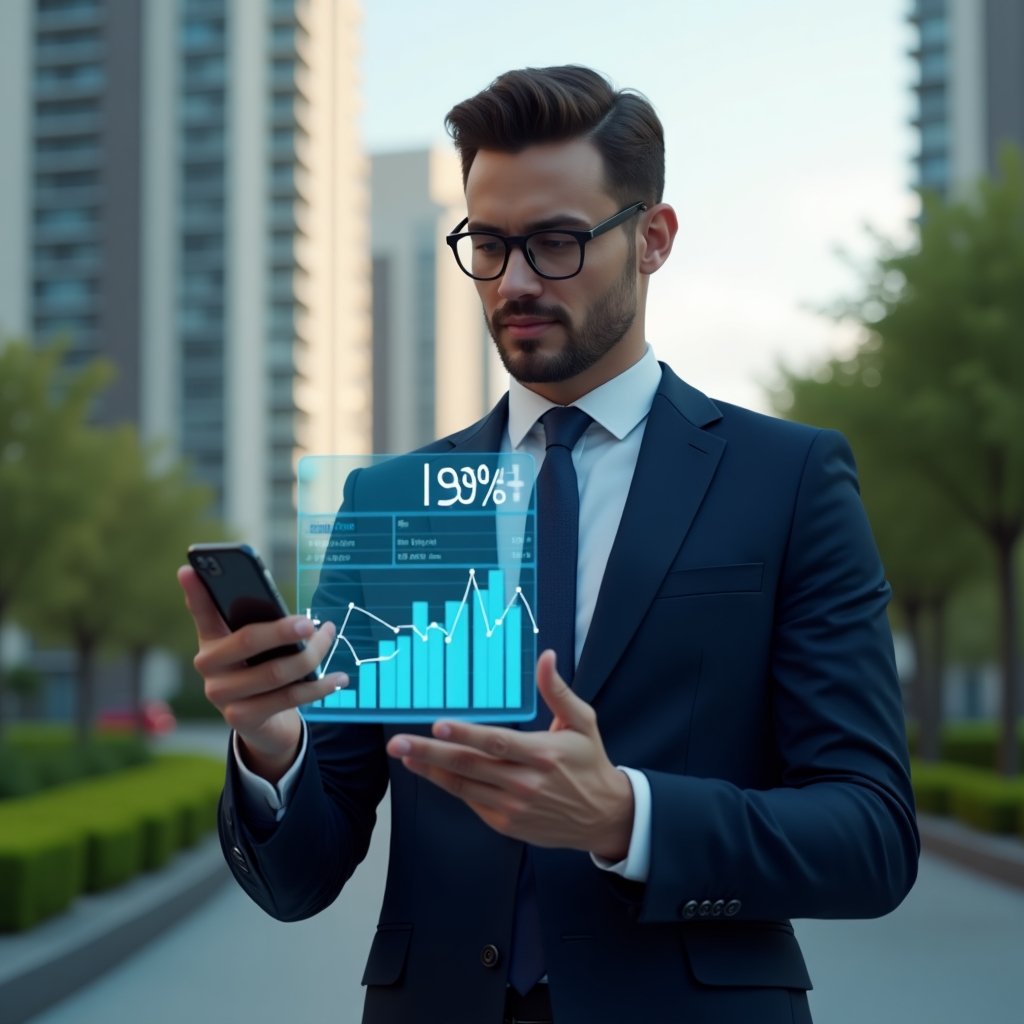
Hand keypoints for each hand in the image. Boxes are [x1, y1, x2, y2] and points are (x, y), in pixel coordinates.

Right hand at [177, 565, 345, 781]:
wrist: (264, 724)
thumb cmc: (262, 671)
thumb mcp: (257, 646)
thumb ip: (259, 622)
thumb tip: (290, 613)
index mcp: (211, 640)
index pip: (202, 612)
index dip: (195, 592)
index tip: (190, 568)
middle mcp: (208, 667)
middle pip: (248, 641)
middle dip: (284, 630)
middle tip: (310, 622)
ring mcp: (221, 695)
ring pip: (277, 672)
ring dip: (312, 655)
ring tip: (330, 639)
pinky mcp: (240, 719)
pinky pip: (289, 698)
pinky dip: (319, 686)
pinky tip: (339, 677)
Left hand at [386, 650, 633, 858]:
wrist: (602, 816)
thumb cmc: (590, 763)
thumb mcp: (582, 722)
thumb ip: (557, 691)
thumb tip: (545, 657)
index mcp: (542, 754)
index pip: (496, 742)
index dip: (465, 734)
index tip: (437, 724)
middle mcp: (524, 782)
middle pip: (469, 765)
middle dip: (430, 752)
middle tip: (398, 742)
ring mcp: (512, 806)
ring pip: (463, 785)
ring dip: (430, 769)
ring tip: (404, 754)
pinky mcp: (505, 822)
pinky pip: (471, 800)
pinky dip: (449, 785)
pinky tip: (430, 770)